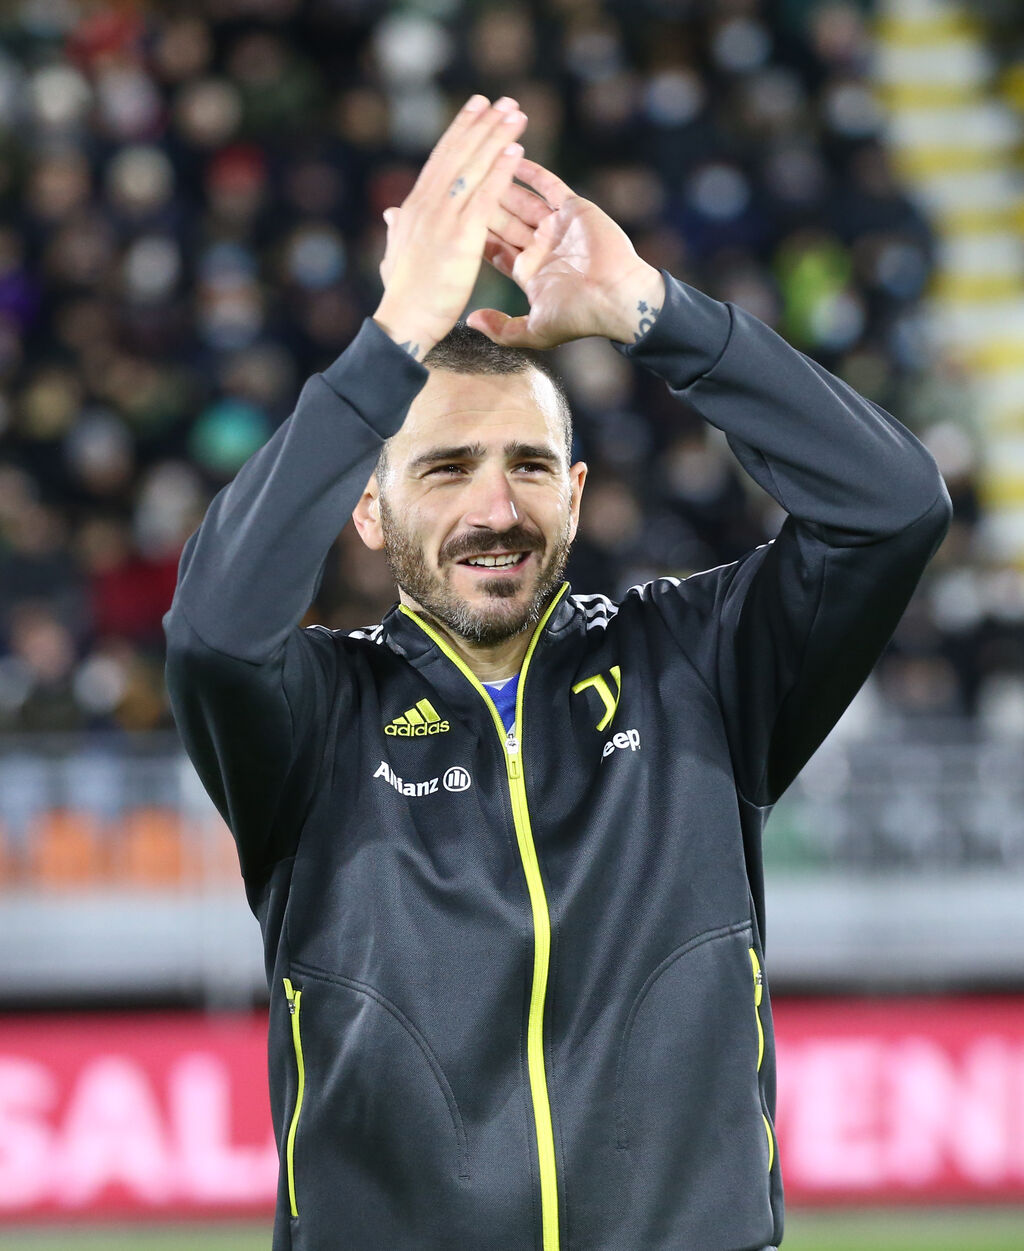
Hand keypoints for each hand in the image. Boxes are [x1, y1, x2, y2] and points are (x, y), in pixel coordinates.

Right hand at [374, 95, 526, 358]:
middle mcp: (426, 206)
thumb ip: (397, 231)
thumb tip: (390, 214)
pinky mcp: (460, 236)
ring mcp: (442, 218)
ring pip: (473, 167)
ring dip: (495, 137)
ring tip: (516, 113)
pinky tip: (516, 148)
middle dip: (480, 124)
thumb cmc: (403, 298)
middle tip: (501, 100)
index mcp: (413, 209)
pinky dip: (500, 169)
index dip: (459, 133)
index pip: (440, 162)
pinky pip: (485, 195)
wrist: (403, 323)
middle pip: (458, 155)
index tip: (475, 110)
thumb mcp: (395, 256)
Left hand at [466, 158, 665, 348]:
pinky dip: (531, 172)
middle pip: (504, 221)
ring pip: (521, 200)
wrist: (617, 298)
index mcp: (529, 272)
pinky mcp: (574, 209)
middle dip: (482, 206)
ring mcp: (557, 227)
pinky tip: (510, 156)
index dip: (473, 235)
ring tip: (477, 168)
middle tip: (458, 188)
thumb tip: (470, 320)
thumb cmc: (579, 316)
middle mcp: (540, 247)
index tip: (450, 223)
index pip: (494, 248)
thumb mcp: (534, 331)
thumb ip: (502, 329)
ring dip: (500, 185)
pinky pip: (548, 185)